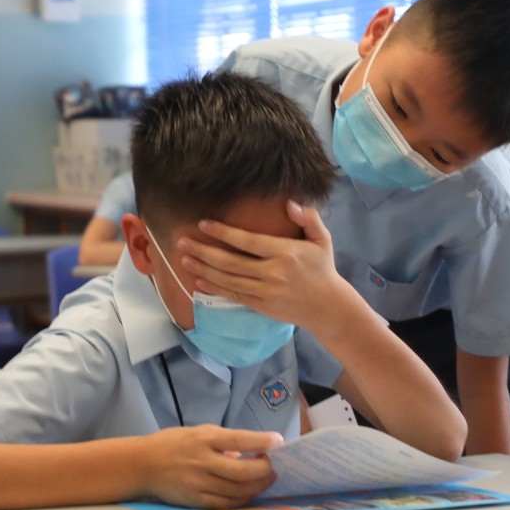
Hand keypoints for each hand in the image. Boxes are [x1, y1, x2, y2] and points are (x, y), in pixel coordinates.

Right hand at [144, 425, 282, 508]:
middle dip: (264, 469)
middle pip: (243, 471)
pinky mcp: (196, 500)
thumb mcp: (199, 432)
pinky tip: (250, 491)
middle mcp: (203, 462)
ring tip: (266, 477)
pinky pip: (227, 504)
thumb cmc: (174, 444)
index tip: (278, 440)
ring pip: (238, 491)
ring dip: (258, 485)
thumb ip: (224, 441)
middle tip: (271, 464)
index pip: (239, 439)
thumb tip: (251, 451)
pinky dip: (243, 499)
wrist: (143, 464)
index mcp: (204, 439)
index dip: (262, 441)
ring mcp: (199, 483)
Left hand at [177, 201, 345, 326]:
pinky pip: (234, 296)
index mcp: (285, 253)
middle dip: (203, 251)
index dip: (223, 233)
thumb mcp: (322, 239)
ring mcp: (266, 291)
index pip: (248, 241)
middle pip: (231, 261)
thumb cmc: (322, 268)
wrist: (327, 306)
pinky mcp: (262, 305)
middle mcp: (273, 272)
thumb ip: (308, 218)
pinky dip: (215, 289)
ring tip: (184, 259)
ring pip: (228, 279)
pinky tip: (199, 281)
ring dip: (203, 269)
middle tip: (182, 242)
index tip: (203, 224)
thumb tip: (290, 203)